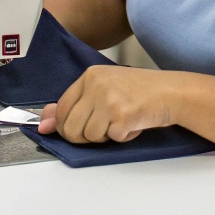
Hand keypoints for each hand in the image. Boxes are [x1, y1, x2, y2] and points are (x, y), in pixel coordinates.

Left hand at [36, 65, 177, 142]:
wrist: (171, 91)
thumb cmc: (140, 91)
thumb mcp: (104, 89)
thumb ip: (74, 105)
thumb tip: (43, 124)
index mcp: (89, 76)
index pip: (62, 108)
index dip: (66, 126)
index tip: (76, 130)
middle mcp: (97, 85)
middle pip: (70, 127)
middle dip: (84, 136)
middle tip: (103, 128)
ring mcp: (109, 100)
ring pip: (90, 136)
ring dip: (106, 136)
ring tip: (121, 122)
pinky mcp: (123, 115)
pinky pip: (112, 139)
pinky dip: (124, 137)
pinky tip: (133, 124)